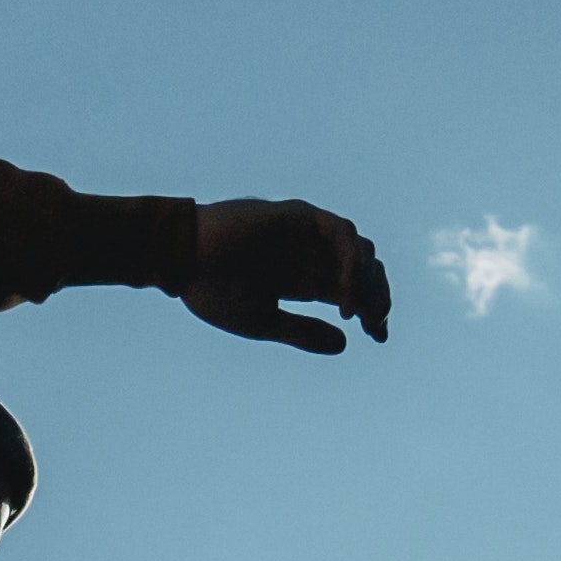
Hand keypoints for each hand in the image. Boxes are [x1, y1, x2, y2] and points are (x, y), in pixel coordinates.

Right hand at [182, 198, 391, 351]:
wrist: (183, 259)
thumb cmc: (213, 291)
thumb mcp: (265, 321)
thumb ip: (304, 332)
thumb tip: (345, 345)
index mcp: (304, 278)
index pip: (352, 290)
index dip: (372, 310)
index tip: (378, 336)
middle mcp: (311, 254)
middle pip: (365, 270)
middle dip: (377, 296)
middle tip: (374, 324)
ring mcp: (308, 233)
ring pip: (360, 250)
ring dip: (367, 280)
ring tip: (355, 310)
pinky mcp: (300, 216)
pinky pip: (341, 233)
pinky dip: (350, 261)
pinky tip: (343, 291)